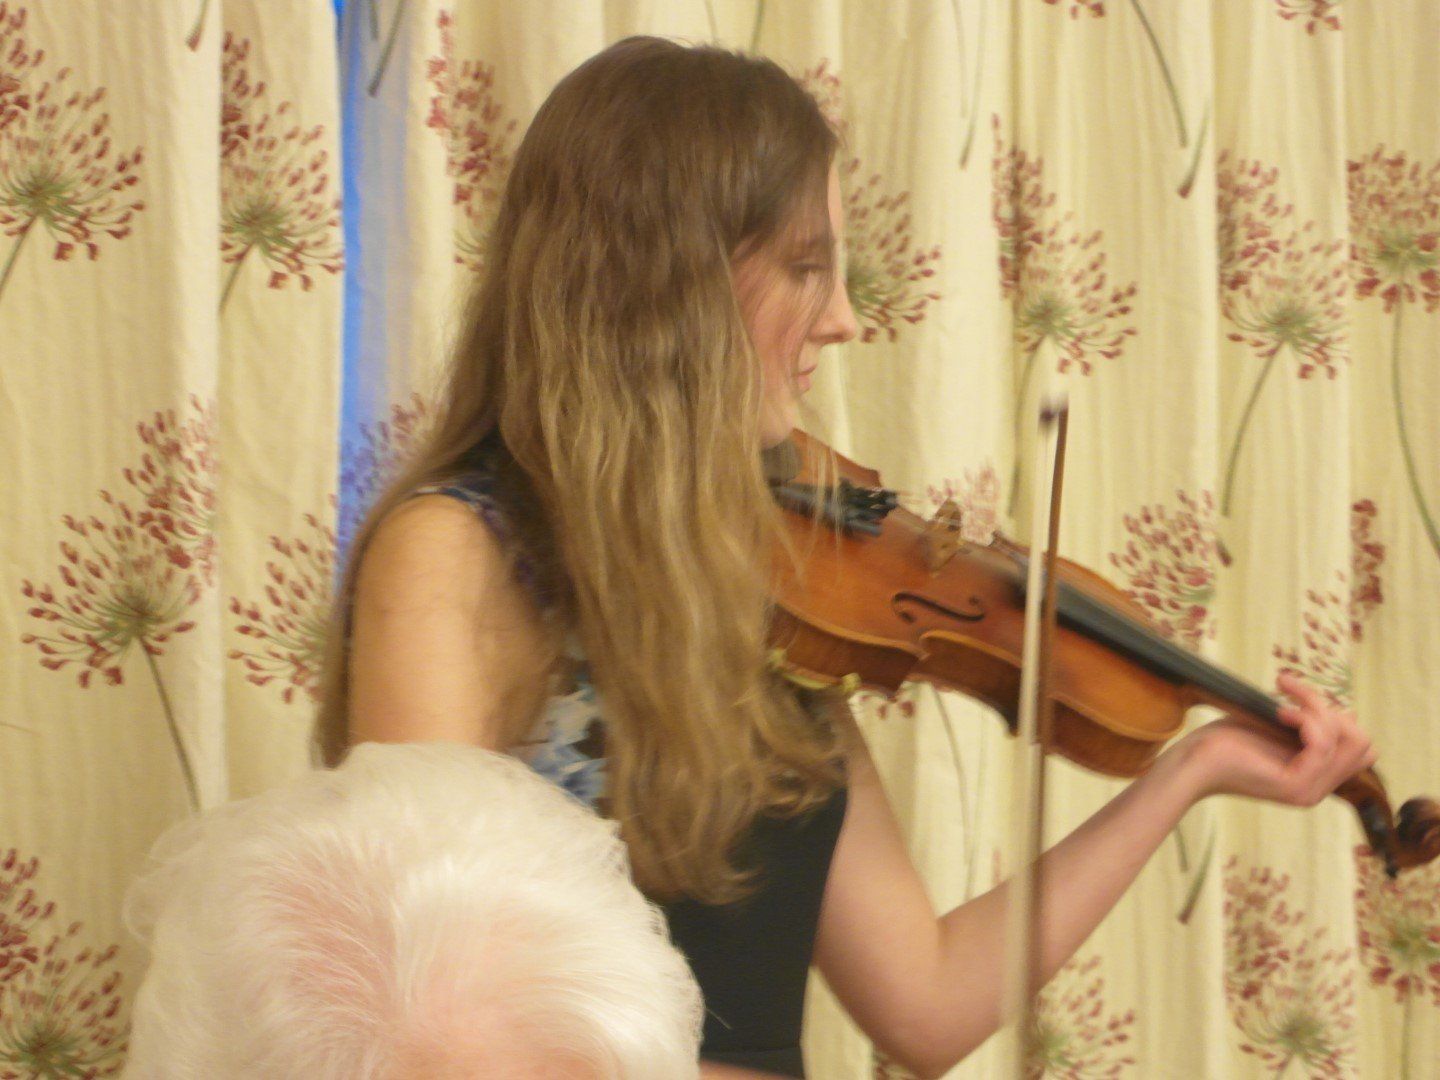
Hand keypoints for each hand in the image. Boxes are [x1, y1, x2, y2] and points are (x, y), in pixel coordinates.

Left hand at [1175, 672, 1375, 806]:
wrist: (1192, 761)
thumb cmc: (1225, 741)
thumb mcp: (1277, 726)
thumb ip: (1311, 724)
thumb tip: (1347, 711)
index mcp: (1316, 776)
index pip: (1360, 745)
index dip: (1338, 715)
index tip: (1299, 699)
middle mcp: (1318, 788)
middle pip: (1363, 743)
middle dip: (1333, 711)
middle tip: (1293, 699)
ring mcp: (1309, 790)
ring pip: (1348, 740)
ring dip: (1317, 708)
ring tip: (1282, 704)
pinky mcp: (1296, 785)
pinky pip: (1323, 745)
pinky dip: (1307, 719)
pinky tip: (1281, 712)